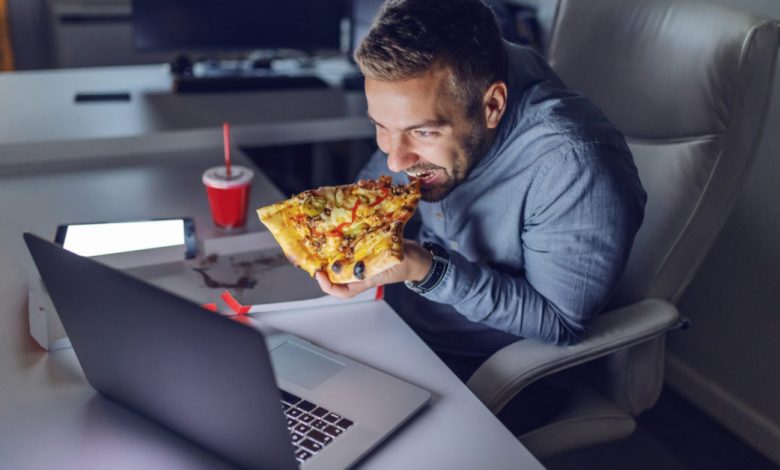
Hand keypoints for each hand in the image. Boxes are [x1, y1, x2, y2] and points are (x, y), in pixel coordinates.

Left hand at [315, 240, 432, 298]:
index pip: (342, 292)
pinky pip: (350, 252)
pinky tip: (339, 235)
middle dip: (324, 268)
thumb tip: (374, 256)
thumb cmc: (410, 263)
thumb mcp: (398, 261)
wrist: (418, 256)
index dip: (328, 286)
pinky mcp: (365, 252)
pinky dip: (343, 246)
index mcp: (367, 280)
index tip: (320, 274)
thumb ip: (386, 259)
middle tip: (314, 255)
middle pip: (336, 277)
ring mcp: (363, 263)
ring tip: (323, 244)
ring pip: (341, 264)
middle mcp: (361, 274)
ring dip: (331, 257)